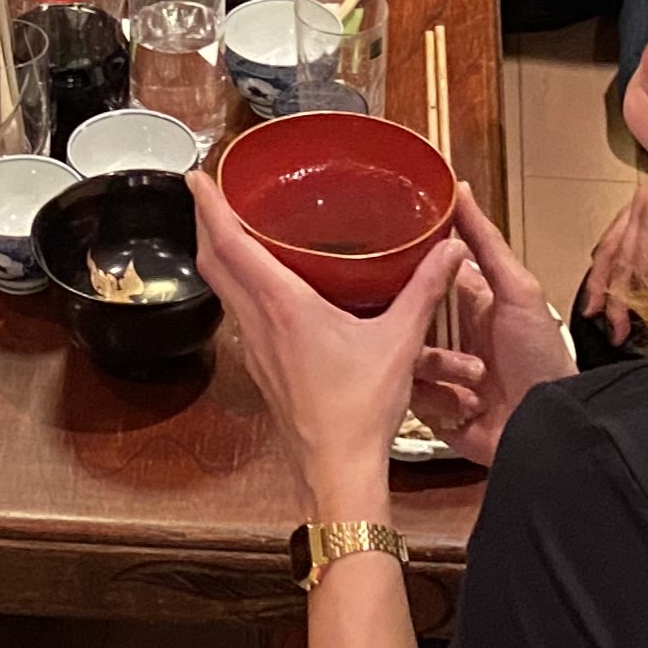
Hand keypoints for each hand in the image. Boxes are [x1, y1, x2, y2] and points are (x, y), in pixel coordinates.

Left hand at [191, 170, 459, 500]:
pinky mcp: (260, 366)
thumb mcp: (399, 342)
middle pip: (213, 261)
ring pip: (221, 288)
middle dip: (205, 221)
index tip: (197, 175)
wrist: (337, 471)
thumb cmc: (361, 410)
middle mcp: (257, 321)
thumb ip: (424, 290)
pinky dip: (235, 283)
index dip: (209, 206)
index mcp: (283, 306)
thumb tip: (450, 250)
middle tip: (209, 191)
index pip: (230, 244)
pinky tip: (260, 282)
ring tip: (230, 226)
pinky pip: (236, 312)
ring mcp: (254, 347)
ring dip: (218, 253)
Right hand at [431, 180, 576, 464]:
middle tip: (420, 331)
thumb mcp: (516, 289)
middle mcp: (449, 332)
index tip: (383, 260)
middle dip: (412, 326)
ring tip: (471, 380)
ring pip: (405, 356)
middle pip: (405, 316)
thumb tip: (458, 185)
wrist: (550, 427)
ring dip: (439, 370)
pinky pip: (413, 396)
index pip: (423, 273)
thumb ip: (484, 239)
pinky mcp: (434, 408)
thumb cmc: (541, 356)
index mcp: (466, 300)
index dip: (404, 268)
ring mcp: (440, 372)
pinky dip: (439, 401)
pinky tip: (466, 406)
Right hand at [579, 165, 647, 341]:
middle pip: (620, 263)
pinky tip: (601, 270)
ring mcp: (637, 202)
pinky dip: (605, 255)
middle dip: (615, 301)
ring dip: (601, 280)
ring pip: (609, 246)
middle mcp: (640, 208)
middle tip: (616, 334)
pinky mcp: (643, 200)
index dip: (645, 306)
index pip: (643, 272)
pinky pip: (615, 231)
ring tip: (593, 311)